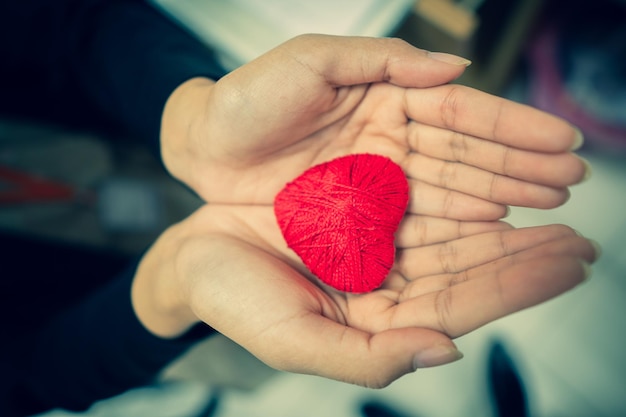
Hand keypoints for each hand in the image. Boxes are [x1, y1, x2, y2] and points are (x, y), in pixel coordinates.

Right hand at [132, 204, 597, 387]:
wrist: (194, 254)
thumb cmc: (235, 301)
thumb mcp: (294, 341)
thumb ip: (370, 358)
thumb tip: (444, 351)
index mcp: (376, 322)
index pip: (459, 306)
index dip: (515, 286)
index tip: (567, 264)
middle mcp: (384, 284)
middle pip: (468, 267)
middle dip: (526, 255)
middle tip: (581, 241)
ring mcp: (374, 245)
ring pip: (452, 232)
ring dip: (503, 221)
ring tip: (552, 203)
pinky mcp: (360, 211)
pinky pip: (419, 200)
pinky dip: (458, 191)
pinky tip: (491, 185)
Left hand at [161, 35, 587, 220]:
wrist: (203, 146)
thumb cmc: (249, 97)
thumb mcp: (314, 60)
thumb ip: (385, 61)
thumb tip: (455, 66)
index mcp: (385, 103)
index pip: (461, 115)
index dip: (512, 130)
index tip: (560, 144)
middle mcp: (389, 147)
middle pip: (466, 159)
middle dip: (521, 170)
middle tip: (571, 184)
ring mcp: (377, 185)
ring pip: (450, 194)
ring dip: (501, 202)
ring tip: (551, 213)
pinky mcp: (359, 221)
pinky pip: (416, 226)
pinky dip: (456, 230)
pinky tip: (494, 232)